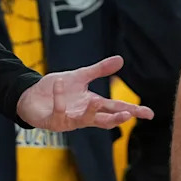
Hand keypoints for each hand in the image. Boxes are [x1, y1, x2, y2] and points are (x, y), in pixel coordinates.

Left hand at [16, 55, 153, 130]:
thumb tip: (121, 59)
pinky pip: (58, 110)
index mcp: (91, 105)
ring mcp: (68, 120)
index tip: (149, 113)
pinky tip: (59, 83)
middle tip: (128, 115)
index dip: (133, 111)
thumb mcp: (80, 76)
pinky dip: (59, 96)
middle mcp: (83, 116)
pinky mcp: (53, 121)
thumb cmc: (56, 89)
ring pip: (83, 121)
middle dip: (116, 118)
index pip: (116, 108)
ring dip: (89, 112)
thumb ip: (100, 70)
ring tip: (95, 100)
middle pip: (104, 120)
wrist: (31, 95)